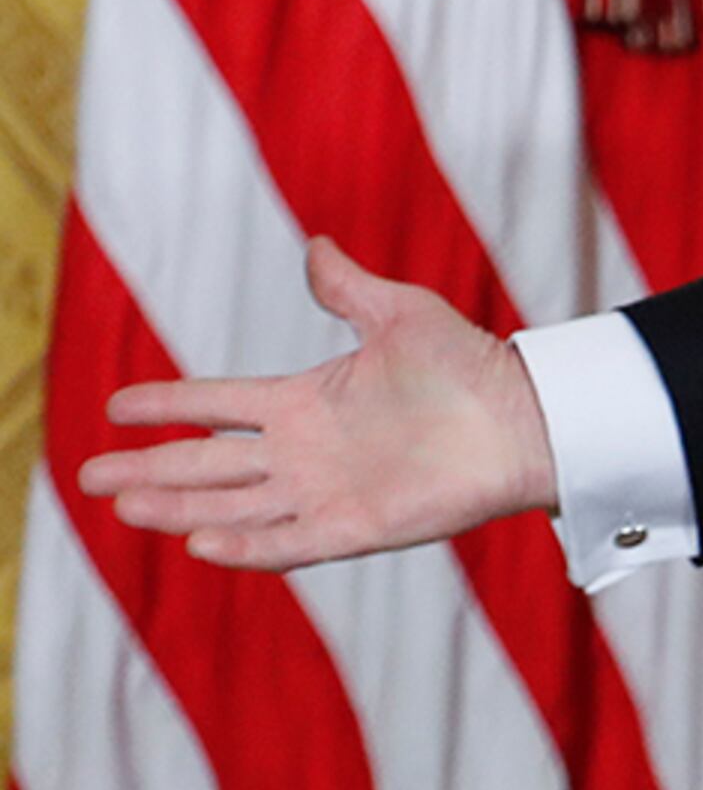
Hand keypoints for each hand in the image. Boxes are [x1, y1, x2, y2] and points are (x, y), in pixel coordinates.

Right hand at [75, 237, 556, 569]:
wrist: (527, 417)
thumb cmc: (472, 364)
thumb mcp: (401, 314)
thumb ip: (349, 288)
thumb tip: (316, 245)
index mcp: (308, 401)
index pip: (218, 404)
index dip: (168, 404)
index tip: (116, 405)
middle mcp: (306, 451)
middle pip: (208, 462)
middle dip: (148, 468)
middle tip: (88, 472)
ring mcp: (326, 492)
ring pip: (233, 505)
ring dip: (179, 507)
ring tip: (123, 505)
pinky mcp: (355, 528)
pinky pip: (287, 543)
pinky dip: (245, 545)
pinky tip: (199, 542)